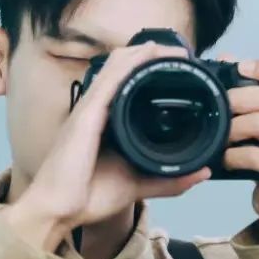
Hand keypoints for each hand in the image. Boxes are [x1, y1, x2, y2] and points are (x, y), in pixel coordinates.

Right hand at [6, 42, 211, 250]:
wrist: (57, 210)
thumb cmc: (86, 196)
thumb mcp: (136, 185)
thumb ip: (168, 179)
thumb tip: (201, 172)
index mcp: (103, 122)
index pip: (125, 84)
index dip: (148, 70)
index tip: (178, 69)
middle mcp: (95, 109)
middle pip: (122, 67)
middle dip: (151, 55)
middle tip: (180, 55)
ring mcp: (89, 109)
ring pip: (117, 67)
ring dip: (144, 53)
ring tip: (172, 48)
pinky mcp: (87, 115)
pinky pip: (110, 81)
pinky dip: (130, 65)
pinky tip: (147, 54)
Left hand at [218, 54, 258, 240]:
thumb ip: (251, 98)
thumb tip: (226, 60)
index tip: (239, 66)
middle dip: (235, 98)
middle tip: (214, 107)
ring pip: (258, 123)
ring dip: (230, 128)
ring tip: (218, 136)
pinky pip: (252, 154)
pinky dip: (231, 155)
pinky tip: (224, 159)